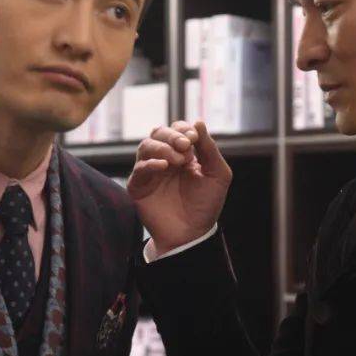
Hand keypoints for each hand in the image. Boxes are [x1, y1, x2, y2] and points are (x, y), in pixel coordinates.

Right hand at [127, 120, 231, 254]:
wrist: (192, 234)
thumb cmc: (206, 205)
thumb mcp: (217, 174)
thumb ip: (209, 149)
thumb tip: (198, 122)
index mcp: (184, 154)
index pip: (178, 130)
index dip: (183, 129)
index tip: (193, 138)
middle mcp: (165, 159)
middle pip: (159, 133)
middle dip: (172, 135)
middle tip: (185, 146)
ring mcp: (150, 171)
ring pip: (146, 145)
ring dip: (162, 148)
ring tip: (177, 160)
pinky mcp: (138, 186)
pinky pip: (139, 168)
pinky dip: (150, 163)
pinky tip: (164, 167)